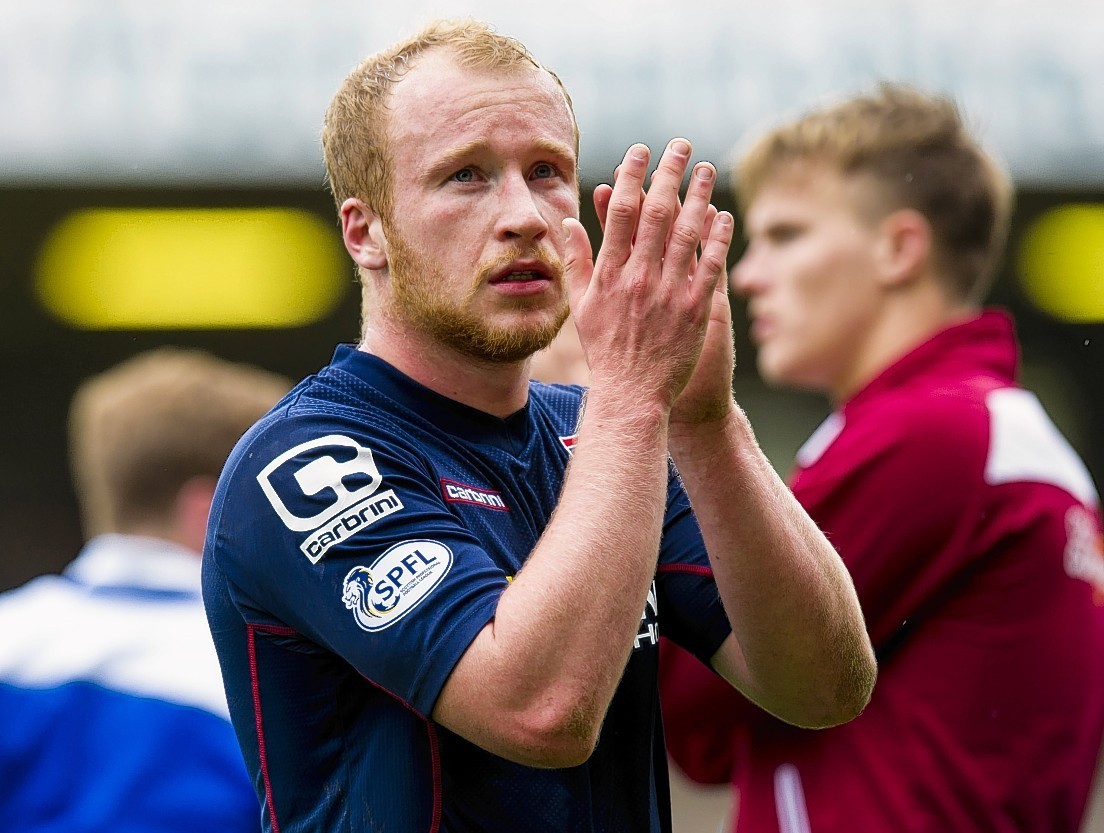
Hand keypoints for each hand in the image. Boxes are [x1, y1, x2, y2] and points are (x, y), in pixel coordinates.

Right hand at [561, 139, 733, 412]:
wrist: (631, 393)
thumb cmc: (605, 350)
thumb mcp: (581, 305)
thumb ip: (577, 261)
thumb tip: (568, 222)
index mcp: (610, 274)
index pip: (622, 213)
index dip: (632, 177)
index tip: (640, 151)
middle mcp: (639, 278)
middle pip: (657, 214)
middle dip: (669, 174)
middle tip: (681, 145)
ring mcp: (669, 294)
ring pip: (687, 234)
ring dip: (698, 197)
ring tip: (706, 170)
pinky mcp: (695, 311)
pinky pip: (709, 267)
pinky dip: (717, 238)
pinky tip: (724, 214)